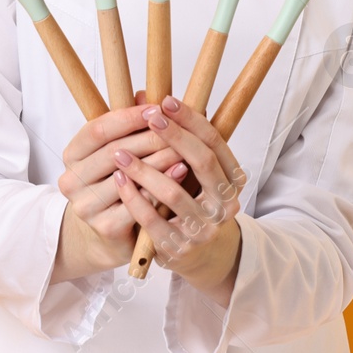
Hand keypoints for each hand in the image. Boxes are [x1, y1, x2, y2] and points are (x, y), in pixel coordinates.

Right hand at [51, 94, 189, 283]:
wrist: (107, 233)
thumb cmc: (117, 182)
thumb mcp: (119, 150)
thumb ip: (130, 125)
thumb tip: (146, 95)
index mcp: (72, 155)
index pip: (98, 129)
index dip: (129, 117)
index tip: (157, 108)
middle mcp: (71, 181)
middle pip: (114, 152)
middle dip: (150, 137)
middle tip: (177, 127)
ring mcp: (86, 206)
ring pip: (128, 177)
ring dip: (160, 159)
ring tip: (185, 147)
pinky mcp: (105, 228)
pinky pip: (138, 203)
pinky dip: (161, 185)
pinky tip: (180, 172)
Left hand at [113, 95, 247, 305]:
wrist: (200, 256)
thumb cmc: (193, 202)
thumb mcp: (192, 171)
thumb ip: (175, 138)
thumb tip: (144, 97)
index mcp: (233, 180)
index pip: (215, 142)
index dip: (191, 120)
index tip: (167, 101)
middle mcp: (225, 204)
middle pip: (202, 161)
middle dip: (174, 136)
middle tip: (149, 116)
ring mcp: (204, 228)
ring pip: (174, 191)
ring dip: (145, 168)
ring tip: (120, 151)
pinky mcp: (179, 247)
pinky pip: (152, 219)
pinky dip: (133, 198)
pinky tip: (119, 180)